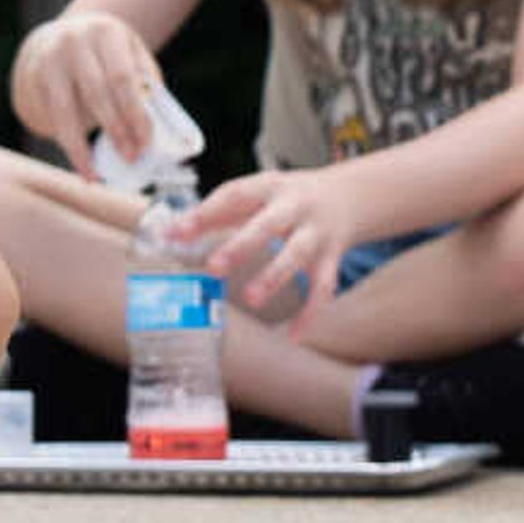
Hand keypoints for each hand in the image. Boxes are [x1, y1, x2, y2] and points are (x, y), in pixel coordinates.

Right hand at [11, 10, 165, 178]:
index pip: (122, 77)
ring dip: (82, 148)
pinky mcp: (30, 80)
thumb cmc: (103, 53)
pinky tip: (81, 164)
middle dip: (116, 130)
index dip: (135, 112)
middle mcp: (73, 42)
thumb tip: (157, 126)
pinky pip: (51, 119)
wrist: (54, 38)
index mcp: (105, 32)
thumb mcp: (128, 52)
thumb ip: (143, 82)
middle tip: (132, 157)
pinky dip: (67, 145)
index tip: (146, 141)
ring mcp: (48, 60)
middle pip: (97, 94)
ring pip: (65, 112)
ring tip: (96, 175)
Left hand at [182, 167, 371, 325]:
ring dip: (274, 277)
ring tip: (252, 300)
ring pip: (298, 255)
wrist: (351, 195)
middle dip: (243, 245)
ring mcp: (316, 232)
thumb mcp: (257, 195)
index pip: (234, 195)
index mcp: (270, 186)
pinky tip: (293, 336)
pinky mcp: (332, 257)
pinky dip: (310, 313)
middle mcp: (295, 206)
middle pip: (269, 224)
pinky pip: (323, 287)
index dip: (204, 213)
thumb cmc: (288, 198)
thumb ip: (216, 213)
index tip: (175, 233)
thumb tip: (172, 233)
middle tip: (214, 267)